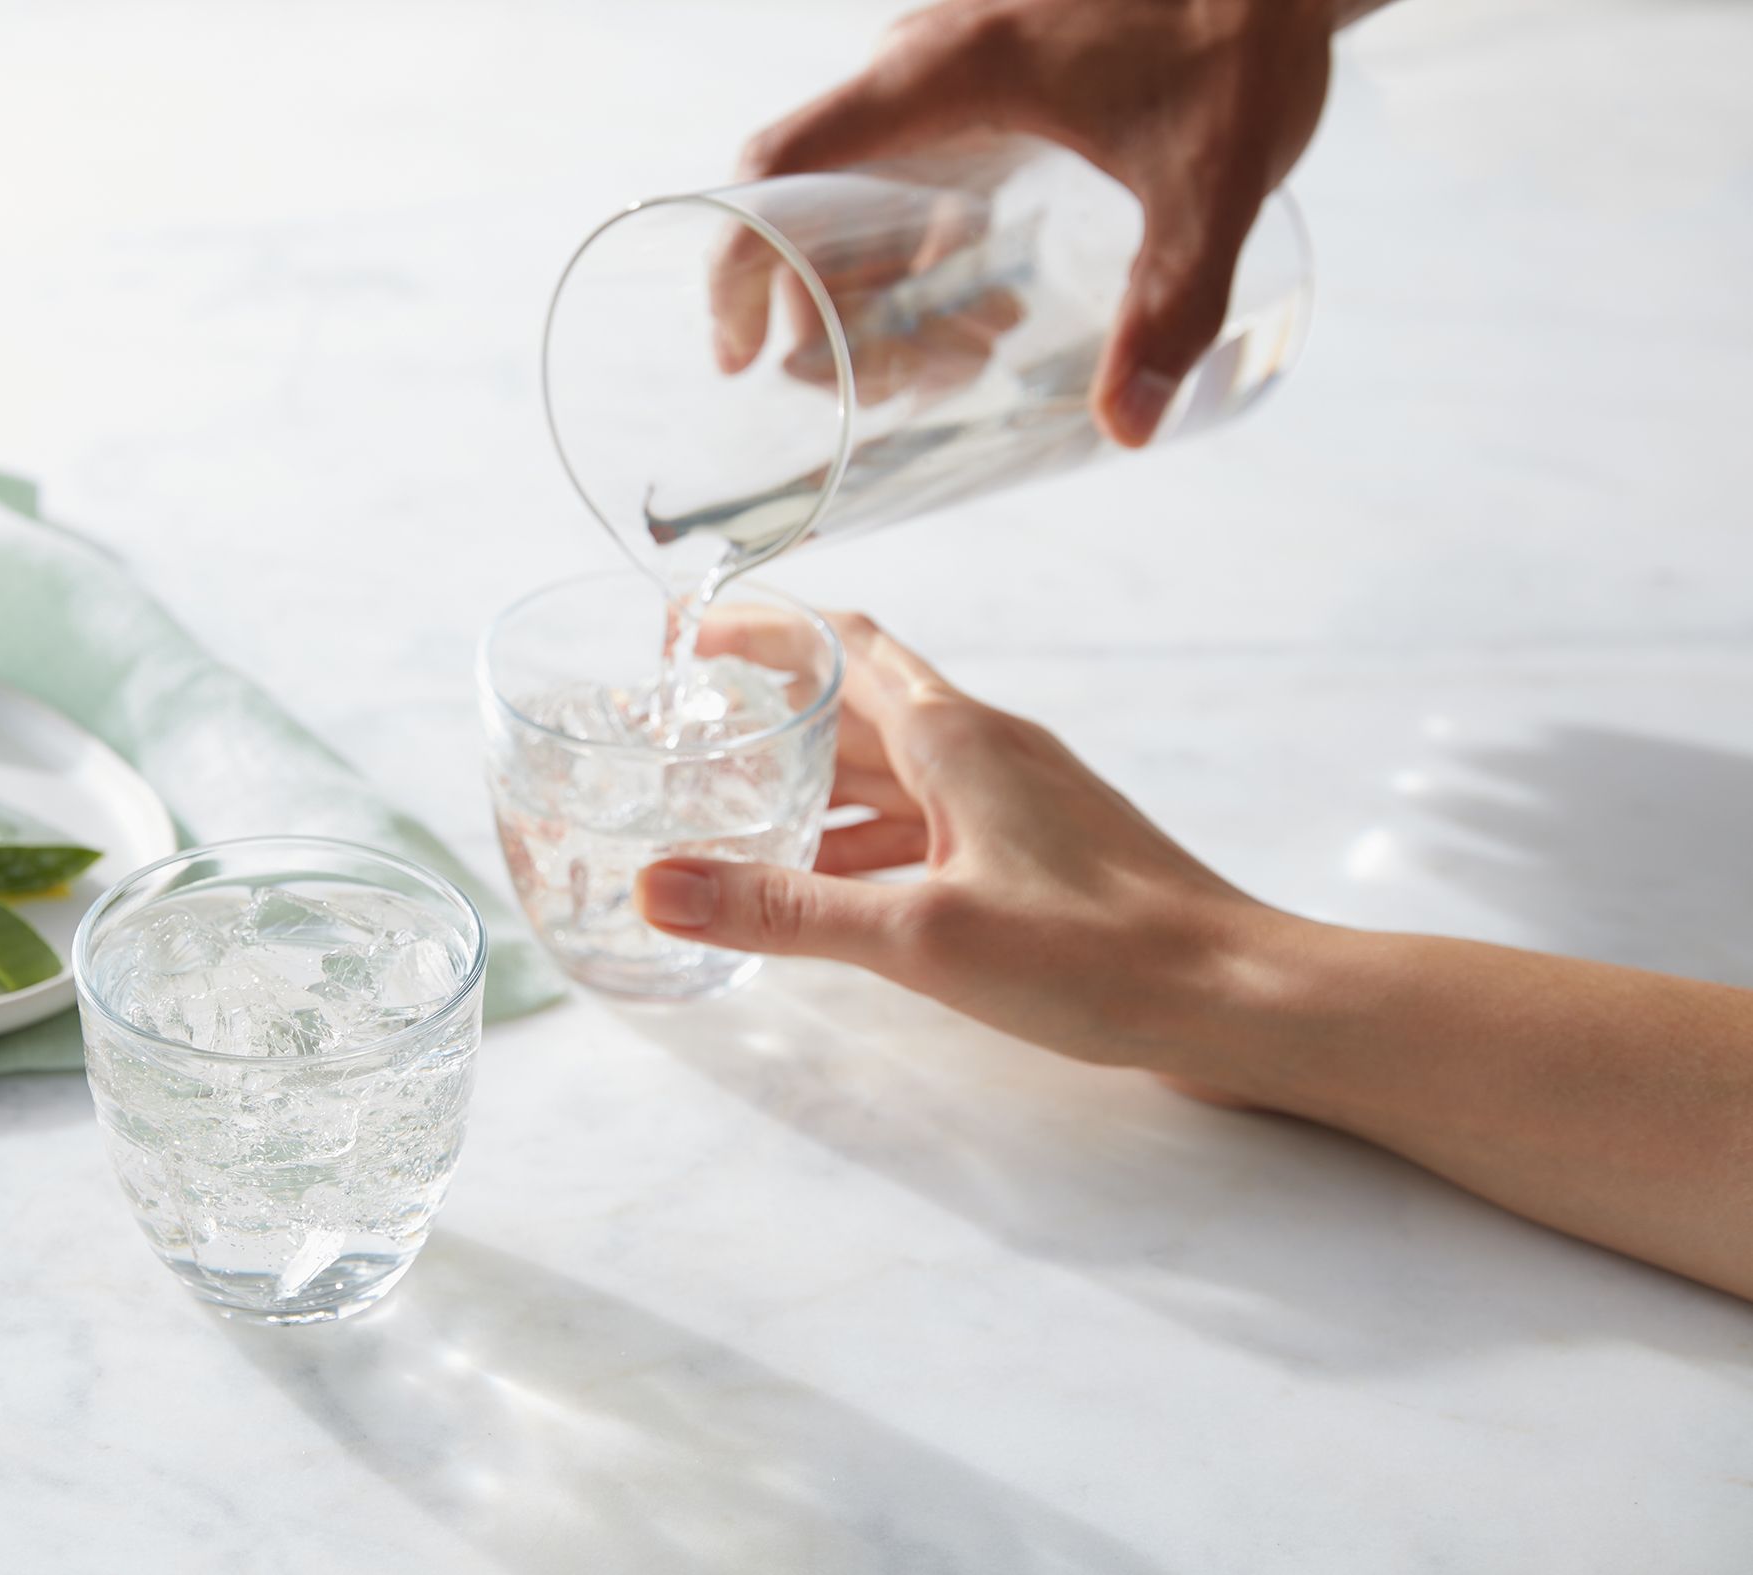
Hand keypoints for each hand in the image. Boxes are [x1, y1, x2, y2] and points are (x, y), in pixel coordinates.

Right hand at [641, 613, 1752, 1301]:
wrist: (1240, 996)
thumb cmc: (1098, 952)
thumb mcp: (920, 933)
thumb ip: (783, 910)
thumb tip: (657, 887)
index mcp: (956, 736)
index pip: (842, 642)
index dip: (760, 627)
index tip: (682, 632)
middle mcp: (985, 750)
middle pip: (856, 701)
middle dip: (766, 704)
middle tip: (679, 725)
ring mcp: (1016, 802)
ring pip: (888, 769)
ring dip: (808, 779)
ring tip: (723, 809)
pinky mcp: (1036, 856)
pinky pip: (924, 823)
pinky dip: (860, 838)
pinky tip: (823, 885)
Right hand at [718, 0, 1342, 444]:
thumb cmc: (1244, 38)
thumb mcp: (1210, 184)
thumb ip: (1174, 303)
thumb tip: (1128, 428)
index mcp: (936, 77)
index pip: (778, 167)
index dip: (737, 269)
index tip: (741, 359)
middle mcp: (920, 67)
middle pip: (813, 207)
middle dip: (845, 320)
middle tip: (926, 386)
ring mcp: (949, 71)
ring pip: (866, 198)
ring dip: (893, 295)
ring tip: (979, 355)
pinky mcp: (987, 82)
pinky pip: (914, 176)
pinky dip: (927, 251)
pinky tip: (995, 303)